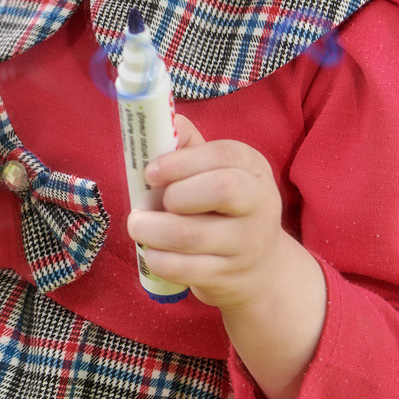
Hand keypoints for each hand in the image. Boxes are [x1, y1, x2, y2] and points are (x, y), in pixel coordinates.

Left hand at [127, 114, 300, 310]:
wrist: (259, 268)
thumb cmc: (223, 208)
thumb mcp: (215, 172)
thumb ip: (188, 147)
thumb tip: (160, 122)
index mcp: (253, 169)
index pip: (223, 156)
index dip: (181, 161)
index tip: (150, 172)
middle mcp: (259, 203)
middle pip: (221, 189)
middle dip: (173, 195)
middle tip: (146, 204)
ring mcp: (247, 243)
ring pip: (191, 234)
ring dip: (151, 230)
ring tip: (138, 226)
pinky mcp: (227, 276)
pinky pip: (182, 268)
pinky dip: (157, 258)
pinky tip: (151, 251)